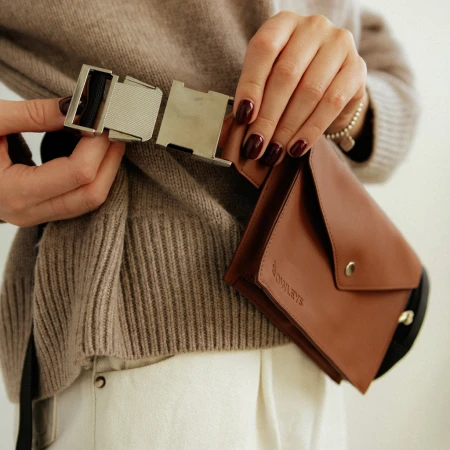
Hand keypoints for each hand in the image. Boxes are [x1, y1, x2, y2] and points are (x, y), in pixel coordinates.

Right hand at [0, 98, 124, 226]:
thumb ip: (35, 114)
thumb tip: (80, 106)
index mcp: (12, 192)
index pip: (77, 173)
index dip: (98, 145)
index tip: (106, 119)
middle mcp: (27, 212)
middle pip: (91, 194)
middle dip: (111, 160)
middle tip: (117, 128)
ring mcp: (34, 215)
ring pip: (89, 201)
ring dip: (106, 170)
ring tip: (109, 138)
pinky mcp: (39, 210)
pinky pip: (78, 199)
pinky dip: (94, 177)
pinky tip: (95, 153)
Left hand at [226, 11, 368, 165]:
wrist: (332, 84)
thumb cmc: (291, 82)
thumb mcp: (268, 80)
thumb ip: (254, 97)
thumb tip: (236, 128)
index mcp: (284, 23)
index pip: (264, 49)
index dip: (251, 85)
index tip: (243, 117)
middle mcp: (313, 27)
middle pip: (286, 74)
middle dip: (268, 116)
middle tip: (256, 144)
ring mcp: (339, 45)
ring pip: (310, 91)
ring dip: (288, 127)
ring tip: (274, 151)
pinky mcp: (357, 69)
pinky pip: (333, 103)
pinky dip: (311, 129)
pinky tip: (297, 147)